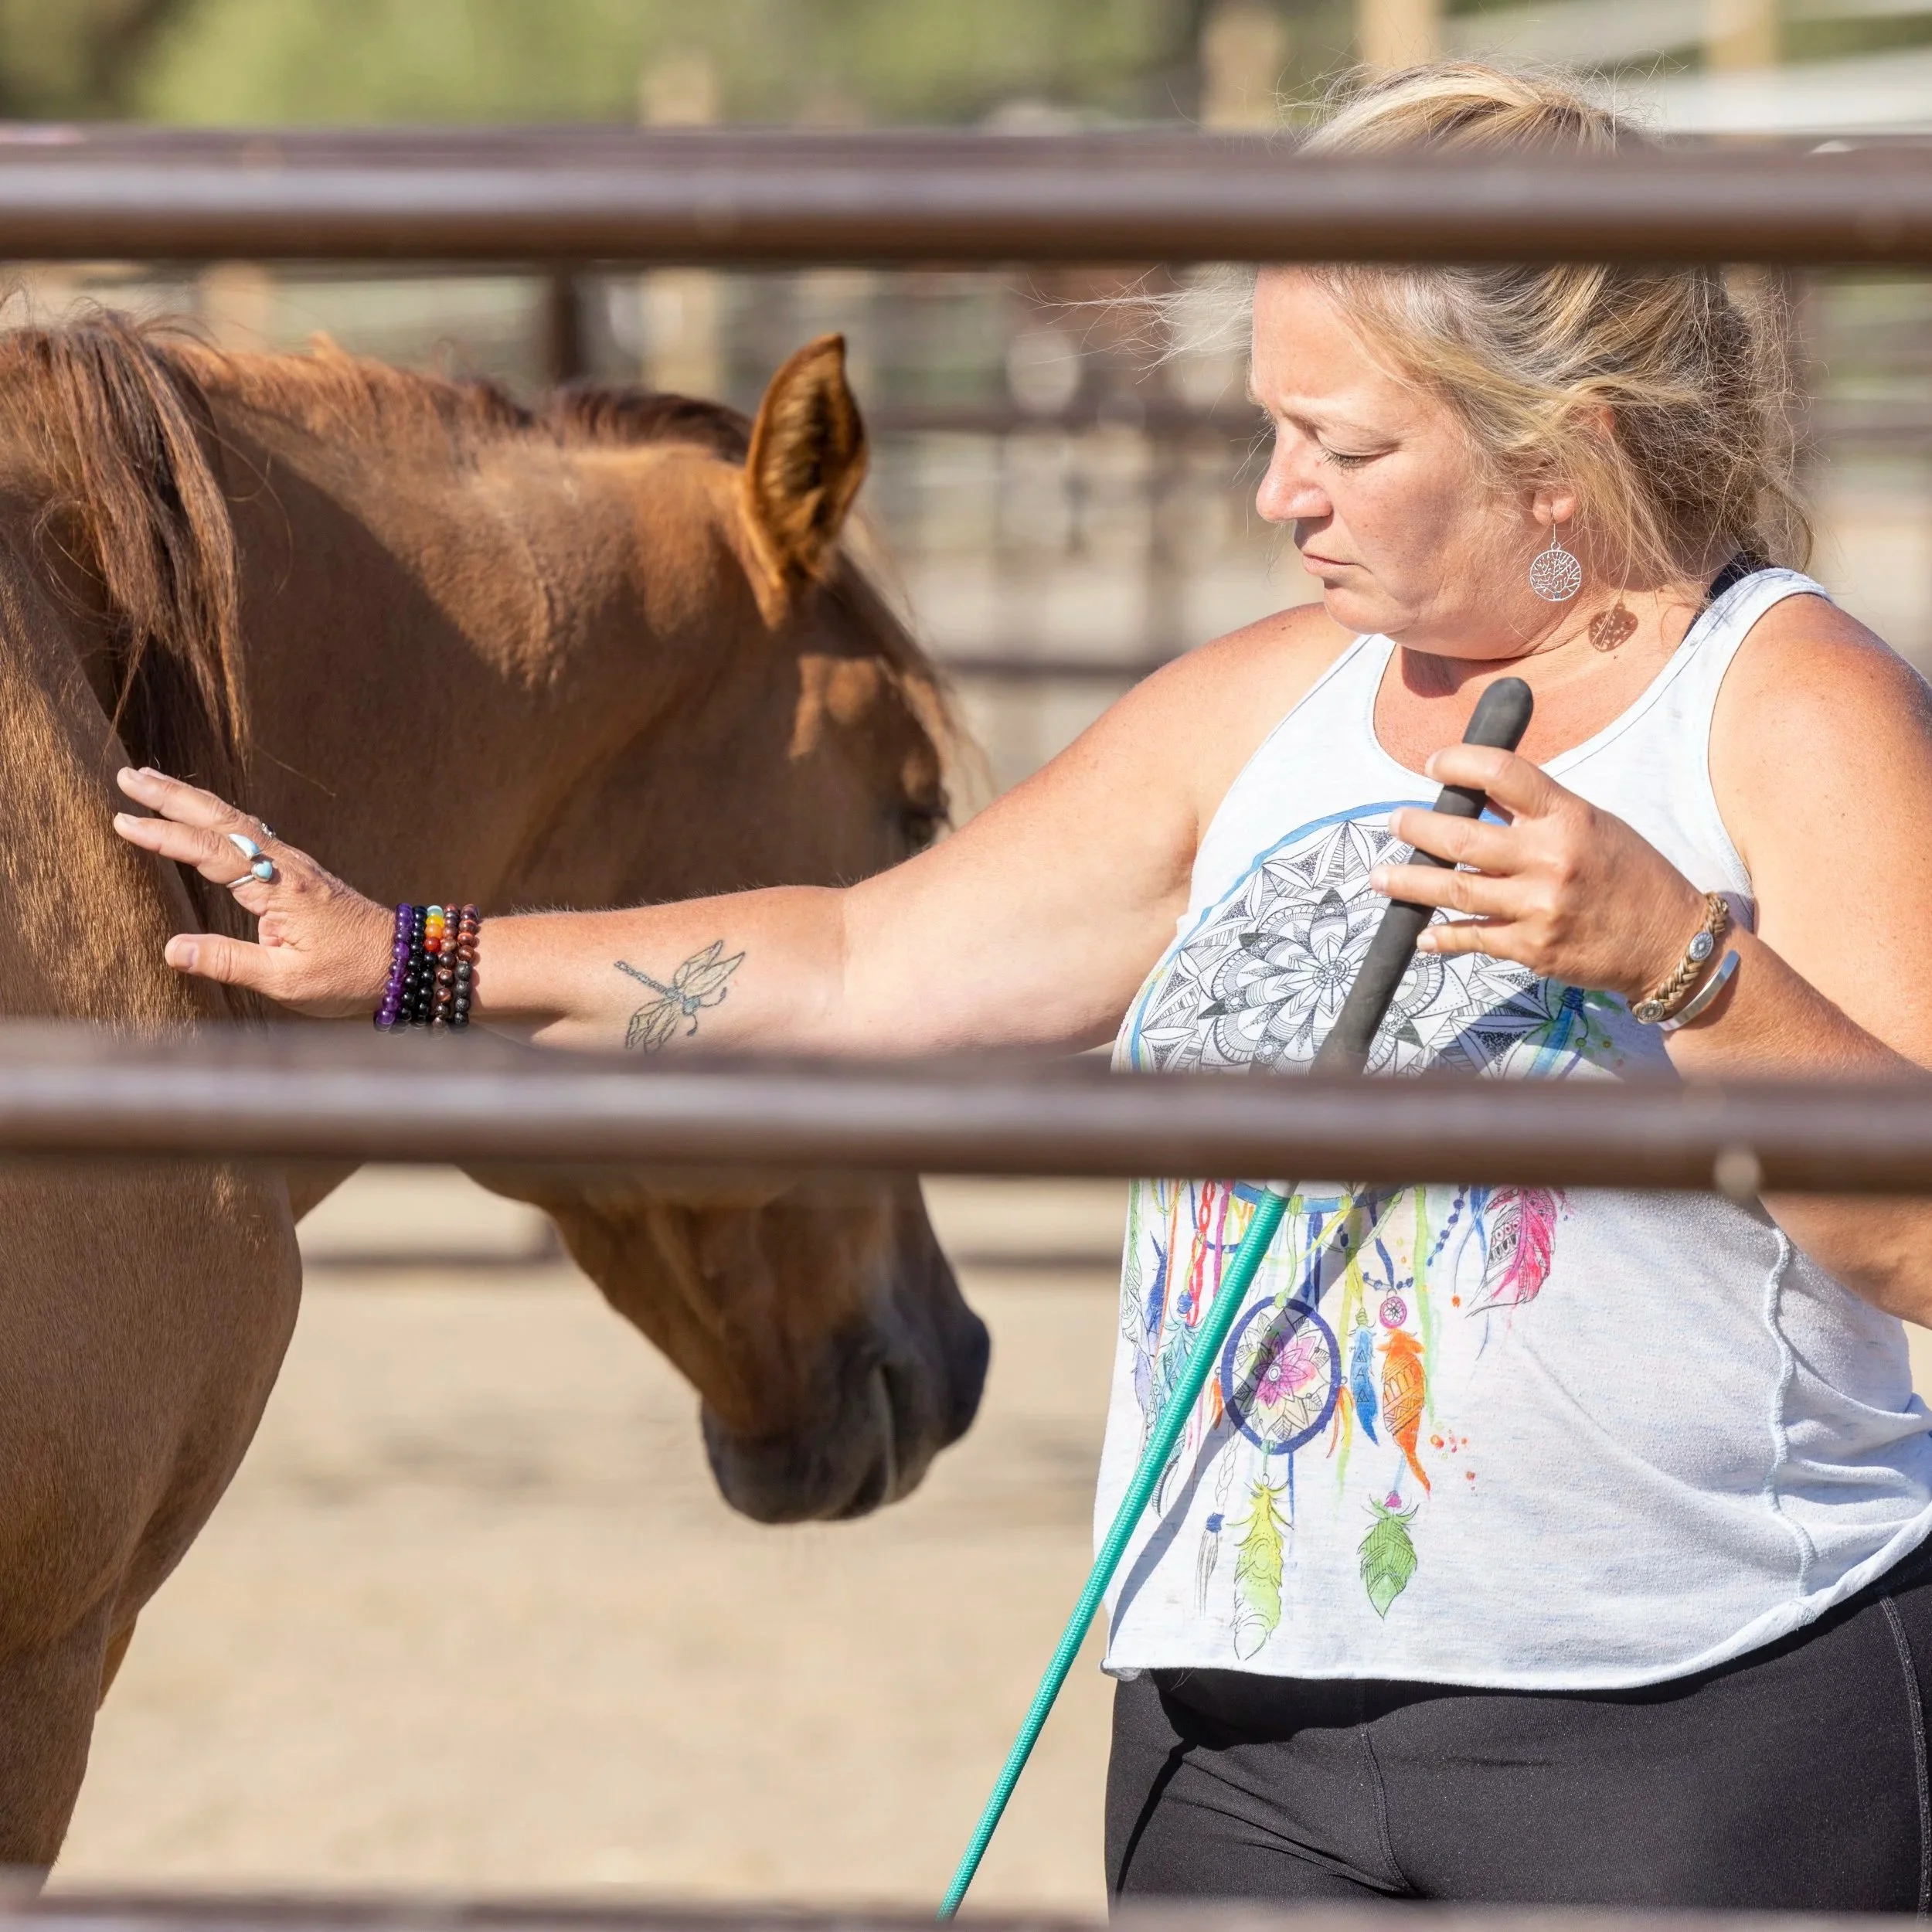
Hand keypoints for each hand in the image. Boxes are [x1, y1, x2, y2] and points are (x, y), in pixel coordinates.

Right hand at [113, 767, 392, 1017]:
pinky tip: (204, 814)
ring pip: (237, 821)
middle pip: (222, 820)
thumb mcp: (287, 981)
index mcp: (280, 888)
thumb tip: (172, 949)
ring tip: (152, 782)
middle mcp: (287, 865)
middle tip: (127, 776)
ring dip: (193, 800)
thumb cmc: (349, 974)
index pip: (211, 852)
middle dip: (172, 797)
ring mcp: (294, 864)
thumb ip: (229, 962)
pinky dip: (218, 816)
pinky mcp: (299, 871)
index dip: (165, 835)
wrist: (404, 961)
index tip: (123, 820)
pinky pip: (251, 831)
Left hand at [1367, 746, 1707, 1004]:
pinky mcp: (1531, 948)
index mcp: (1569, 817)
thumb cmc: (1629, 876)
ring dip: (1408, 884)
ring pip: (1453, 891)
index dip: (1460, 762)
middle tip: (1394, 822)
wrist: (1670, 942)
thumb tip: (1474, 795)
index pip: (1503, 774)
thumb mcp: (1595, 825)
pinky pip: (1471, 938)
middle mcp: (1551, 859)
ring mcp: (1539, 907)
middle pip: (1461, 838)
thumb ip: (1539, 813)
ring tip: (1379, 878)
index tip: (1433, 764)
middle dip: (1417, 829)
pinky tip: (1421, 935)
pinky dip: (1440, 937)